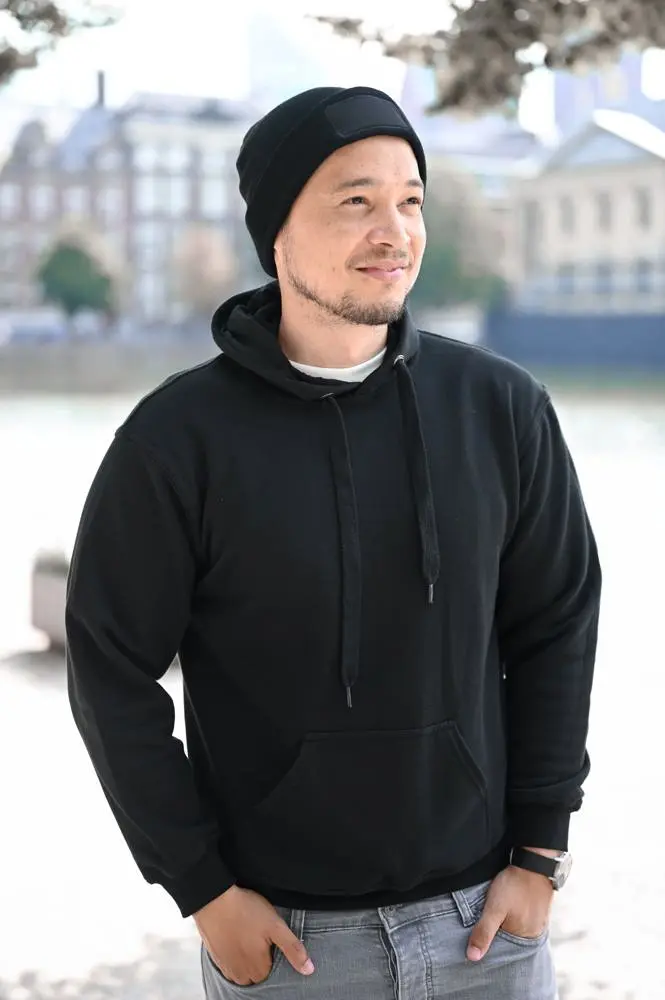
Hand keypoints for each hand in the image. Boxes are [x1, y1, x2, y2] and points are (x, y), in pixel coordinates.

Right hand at [194, 885, 314, 985]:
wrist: (214, 899)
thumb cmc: (246, 910)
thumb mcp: (276, 926)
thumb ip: (293, 949)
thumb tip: (309, 970)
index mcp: (258, 969)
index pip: (272, 972)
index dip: (273, 954)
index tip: (269, 938)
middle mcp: (240, 974)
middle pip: (257, 974)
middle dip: (260, 958)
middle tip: (258, 934)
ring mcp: (226, 967)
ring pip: (242, 971)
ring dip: (246, 958)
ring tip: (246, 934)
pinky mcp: (215, 958)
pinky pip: (229, 964)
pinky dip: (233, 954)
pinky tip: (234, 936)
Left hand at [466, 865, 553, 960]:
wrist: (534, 862)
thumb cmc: (514, 885)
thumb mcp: (494, 909)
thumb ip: (484, 932)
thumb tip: (472, 957)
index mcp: (524, 938)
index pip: (502, 949)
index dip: (488, 943)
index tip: (476, 936)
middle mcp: (534, 933)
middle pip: (510, 940)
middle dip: (496, 934)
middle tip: (485, 920)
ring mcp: (538, 920)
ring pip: (515, 928)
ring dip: (505, 924)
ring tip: (494, 913)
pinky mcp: (538, 908)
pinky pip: (522, 918)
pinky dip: (513, 916)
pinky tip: (507, 908)